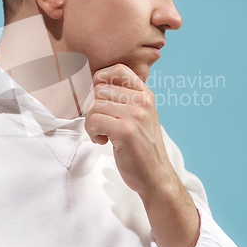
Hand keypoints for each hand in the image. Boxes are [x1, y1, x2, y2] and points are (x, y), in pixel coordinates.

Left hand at [84, 63, 199, 246]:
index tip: (99, 99)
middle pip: (99, 89)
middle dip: (93, 107)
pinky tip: (103, 141)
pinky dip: (92, 132)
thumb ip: (125, 99)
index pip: (117, 69)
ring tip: (103, 134)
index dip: (100, 79)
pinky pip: (94, 120)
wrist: (156, 177)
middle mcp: (142, 100)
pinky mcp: (125, 130)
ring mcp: (135, 115)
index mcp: (145, 94)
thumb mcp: (140, 116)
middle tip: (101, 124)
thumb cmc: (141, 147)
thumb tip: (94, 85)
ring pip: (94, 105)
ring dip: (91, 122)